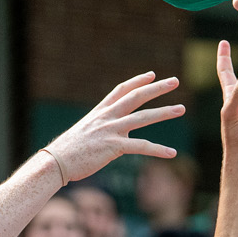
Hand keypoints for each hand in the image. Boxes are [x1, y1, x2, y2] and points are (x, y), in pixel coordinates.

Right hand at [42, 72, 184, 181]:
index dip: (138, 81)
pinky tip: (172, 153)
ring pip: (143, 118)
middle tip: (175, 81)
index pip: (122, 90)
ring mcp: (110, 130)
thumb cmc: (70, 151)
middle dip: (157, 88)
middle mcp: (107, 117)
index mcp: (100, 112)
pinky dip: (158, 150)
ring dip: (164, 112)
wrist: (56, 162)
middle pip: (136, 97)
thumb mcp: (87, 134)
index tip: (152, 74)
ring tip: (181, 109)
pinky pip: (141, 147)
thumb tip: (116, 138)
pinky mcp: (113, 147)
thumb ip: (104, 131)